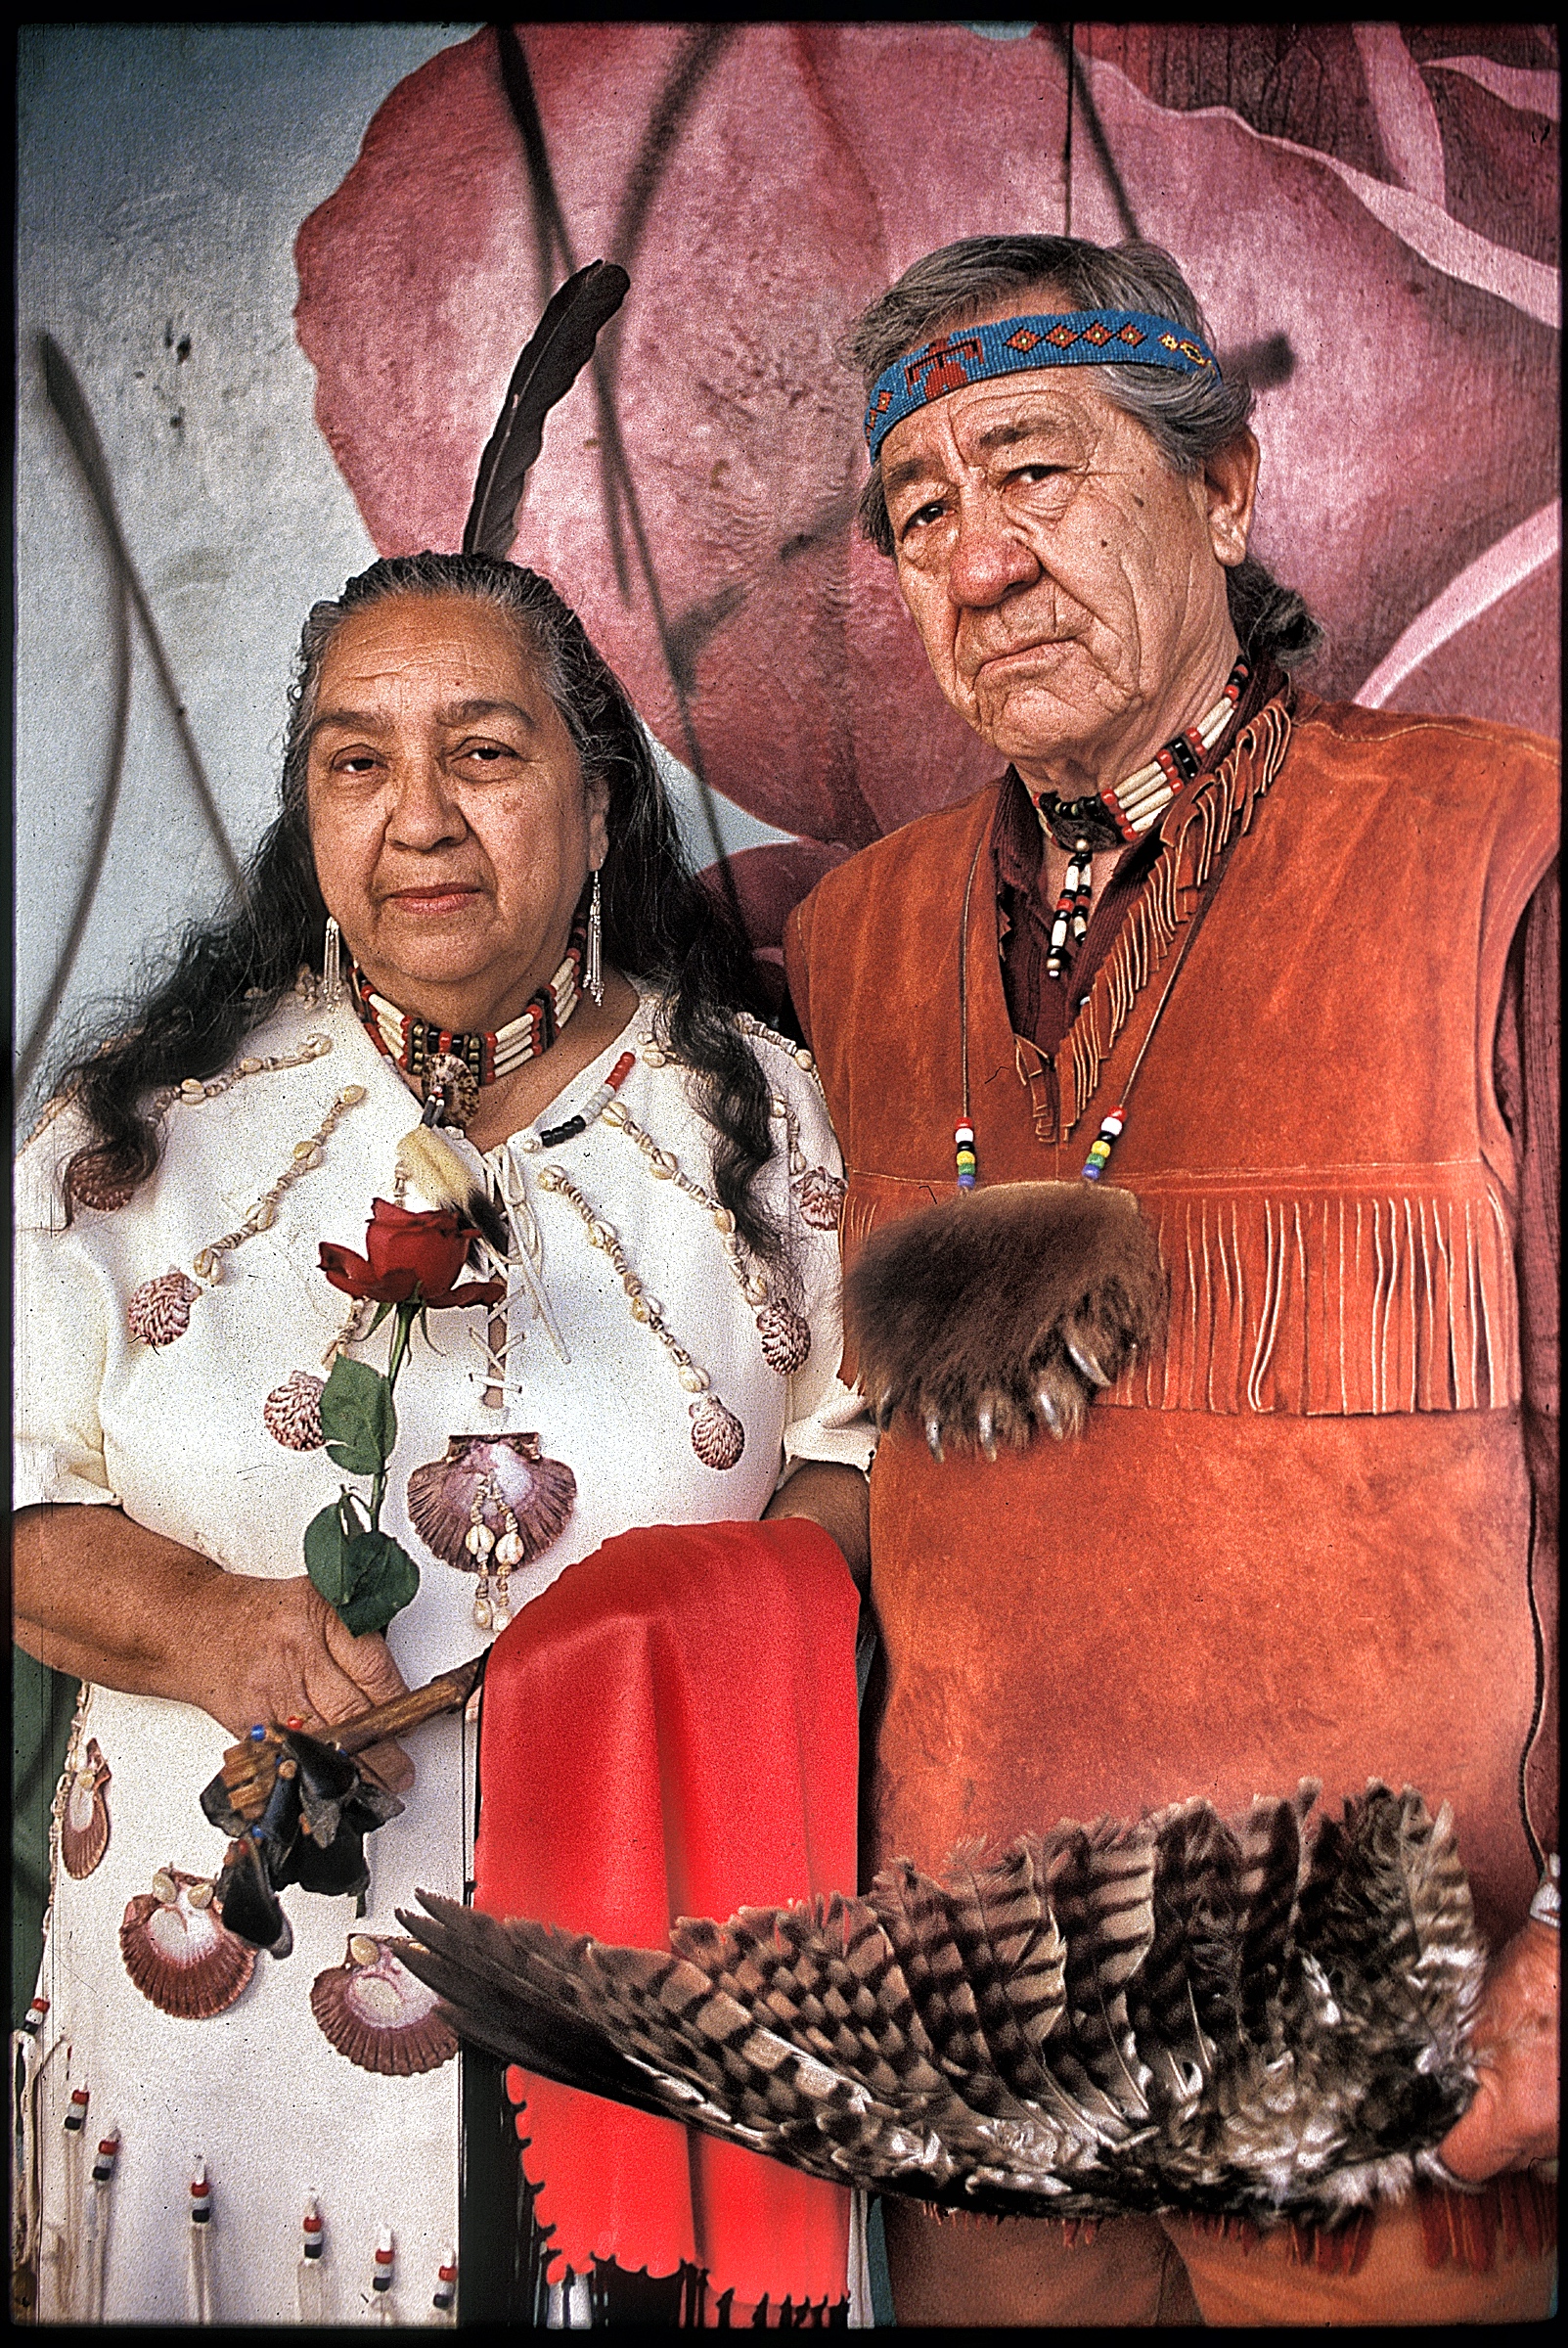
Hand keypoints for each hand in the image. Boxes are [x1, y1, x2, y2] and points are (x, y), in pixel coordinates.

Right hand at [187, 1572, 414, 1792]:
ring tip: (379, 1784)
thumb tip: (395, 1685)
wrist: (192, 1625)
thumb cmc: (258, 1615)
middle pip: (355, 1712)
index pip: (375, 1671)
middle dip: (385, 1749)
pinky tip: (331, 1784)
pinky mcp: (252, 1723)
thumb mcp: (315, 1603)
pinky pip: (291, 1754)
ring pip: (327, 1741)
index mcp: (320, 1617)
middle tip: (402, 1768)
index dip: (399, 1705)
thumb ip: (354, 1636)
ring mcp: (271, 1692)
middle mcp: (296, 1654)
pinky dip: (314, 1774)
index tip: (412, 1722)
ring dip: (356, 1770)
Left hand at [1437, 1918, 1558, 2179]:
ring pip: (1527, 2149)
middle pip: (1500, 2161)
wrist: (1567, 1960)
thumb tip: (1421, 2105)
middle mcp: (1551, 2134)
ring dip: (1510, 2126)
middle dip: (1478, 2135)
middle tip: (1464, 2097)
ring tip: (1500, 2082)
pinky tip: (1523, 2082)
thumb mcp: (1469, 2030)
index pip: (1466, 2163)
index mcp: (1519, 2116)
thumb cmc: (1529, 1984)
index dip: (1441, 2149)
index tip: (1430, 2136)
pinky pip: (1547, 2132)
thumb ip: (1445, 2075)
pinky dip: (1533, 2115)